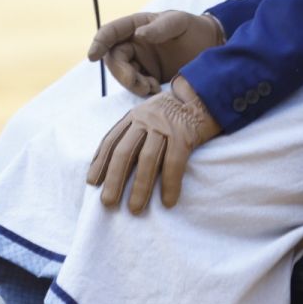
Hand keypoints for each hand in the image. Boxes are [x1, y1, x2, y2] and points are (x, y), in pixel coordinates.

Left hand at [87, 74, 220, 212]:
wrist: (209, 95)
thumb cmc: (179, 111)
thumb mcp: (151, 112)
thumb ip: (136, 129)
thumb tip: (119, 160)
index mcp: (135, 115)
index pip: (112, 140)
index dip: (100, 162)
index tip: (93, 182)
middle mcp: (147, 119)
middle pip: (125, 152)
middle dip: (114, 179)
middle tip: (108, 202)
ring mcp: (166, 126)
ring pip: (148, 160)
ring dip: (140, 187)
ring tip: (135, 208)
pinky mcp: (185, 134)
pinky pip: (175, 163)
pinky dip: (171, 184)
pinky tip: (168, 202)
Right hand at [89, 10, 225, 96]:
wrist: (212, 47)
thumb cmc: (194, 29)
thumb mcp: (180, 22)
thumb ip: (161, 27)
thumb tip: (138, 35)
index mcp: (136, 26)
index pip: (110, 32)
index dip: (99, 43)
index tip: (93, 56)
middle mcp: (133, 44)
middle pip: (113, 58)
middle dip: (121, 73)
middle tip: (139, 83)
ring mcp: (139, 62)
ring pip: (122, 75)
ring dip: (132, 84)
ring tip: (152, 87)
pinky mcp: (147, 77)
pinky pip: (135, 86)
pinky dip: (141, 90)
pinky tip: (156, 90)